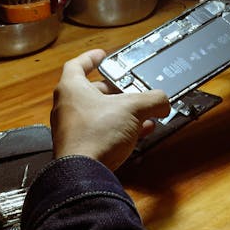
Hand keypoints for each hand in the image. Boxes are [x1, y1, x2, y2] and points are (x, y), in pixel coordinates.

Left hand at [50, 49, 170, 170]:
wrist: (83, 174)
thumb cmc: (95, 135)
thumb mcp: (132, 108)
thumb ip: (152, 100)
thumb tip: (162, 101)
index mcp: (71, 89)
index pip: (77, 65)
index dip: (91, 58)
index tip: (102, 55)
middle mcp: (67, 108)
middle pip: (92, 91)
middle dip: (115, 91)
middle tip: (131, 89)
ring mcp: (71, 130)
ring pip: (98, 114)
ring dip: (120, 112)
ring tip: (142, 113)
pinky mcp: (80, 148)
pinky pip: (101, 133)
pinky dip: (118, 130)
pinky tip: (138, 133)